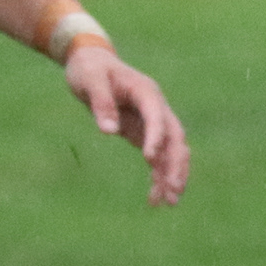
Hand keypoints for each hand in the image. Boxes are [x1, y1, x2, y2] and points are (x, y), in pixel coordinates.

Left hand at [63, 46, 188, 206]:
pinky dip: (157, 177)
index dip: (156, 137)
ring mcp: (152, 123)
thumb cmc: (90, 69)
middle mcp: (156, 108)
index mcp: (146, 92)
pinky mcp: (144, 133)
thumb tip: (108, 131)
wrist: (92, 63)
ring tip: (169, 202)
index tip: (149, 158)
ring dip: (172, 175)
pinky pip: (157, 158)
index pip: (157, 116)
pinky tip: (154, 199)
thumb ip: (101, 103)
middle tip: (173, 189)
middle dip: (176, 164)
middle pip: (175, 138)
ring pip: (171, 152)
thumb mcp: (90, 81)